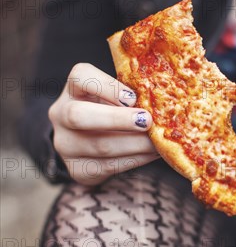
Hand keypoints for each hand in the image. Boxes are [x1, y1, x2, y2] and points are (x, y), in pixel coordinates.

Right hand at [48, 63, 158, 184]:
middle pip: (79, 116)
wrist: (90, 143)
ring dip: (135, 144)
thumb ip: (130, 93)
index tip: (133, 97)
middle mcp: (61, 114)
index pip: (81, 77)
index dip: (107, 86)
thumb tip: (162, 99)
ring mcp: (66, 144)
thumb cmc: (111, 109)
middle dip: (116, 119)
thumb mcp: (115, 95)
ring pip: (100, 146)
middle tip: (146, 121)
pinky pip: (110, 166)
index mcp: (73, 88)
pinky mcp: (78, 169)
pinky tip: (152, 153)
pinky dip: (136, 159)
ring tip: (158, 141)